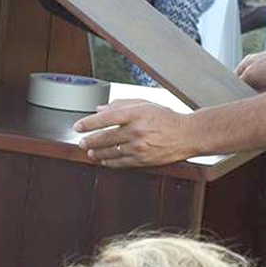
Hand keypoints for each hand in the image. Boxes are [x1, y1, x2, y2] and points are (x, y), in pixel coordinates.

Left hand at [74, 98, 192, 166]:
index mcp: (136, 113)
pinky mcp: (142, 160)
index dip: (89, 123)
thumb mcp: (145, 104)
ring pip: (110, 152)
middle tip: (81, 142)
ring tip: (90, 151)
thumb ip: (121, 104)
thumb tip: (99, 109)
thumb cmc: (167, 117)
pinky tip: (103, 159)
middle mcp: (136, 130)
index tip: (78, 126)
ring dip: (96, 152)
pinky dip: (109, 161)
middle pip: (105, 138)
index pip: (106, 118)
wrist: (187, 135)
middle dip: (89, 141)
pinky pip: (120, 162)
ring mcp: (139, 147)